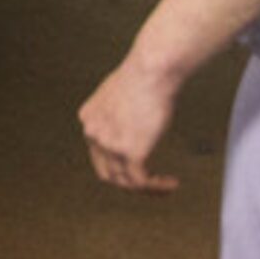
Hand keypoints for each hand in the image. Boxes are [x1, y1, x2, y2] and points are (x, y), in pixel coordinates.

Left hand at [80, 57, 184, 192]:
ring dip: (147, 189)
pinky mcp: (130, 151)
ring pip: (125, 181)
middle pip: (108, 172)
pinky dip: (157, 187)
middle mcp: (93, 134)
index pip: (99, 153)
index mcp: (89, 119)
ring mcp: (110, 144)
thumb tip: (135, 119)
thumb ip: (120, 110)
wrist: (152, 69)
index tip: (141, 165)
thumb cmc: (144, 74)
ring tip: (167, 185)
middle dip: (129, 182)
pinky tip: (171, 184)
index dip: (119, 164)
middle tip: (151, 183)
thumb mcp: (121, 92)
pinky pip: (141, 181)